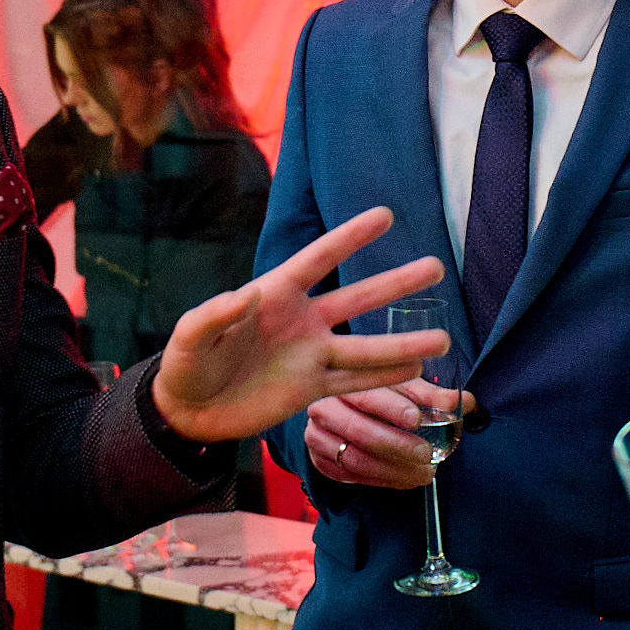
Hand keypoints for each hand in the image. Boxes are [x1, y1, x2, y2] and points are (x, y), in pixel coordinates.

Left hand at [151, 207, 446, 442]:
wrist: (187, 413)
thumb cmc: (185, 366)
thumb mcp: (189, 336)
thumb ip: (214, 314)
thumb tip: (246, 295)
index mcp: (274, 295)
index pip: (318, 259)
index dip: (351, 238)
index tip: (386, 216)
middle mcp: (301, 321)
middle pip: (357, 299)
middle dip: (396, 284)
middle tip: (437, 268)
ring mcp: (310, 356)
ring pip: (366, 347)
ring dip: (404, 342)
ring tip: (444, 338)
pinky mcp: (310, 390)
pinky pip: (353, 382)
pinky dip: (384, 379)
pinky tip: (417, 371)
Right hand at [305, 379, 473, 488]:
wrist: (338, 408)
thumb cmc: (375, 394)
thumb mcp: (401, 387)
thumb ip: (429, 395)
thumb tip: (464, 402)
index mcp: (343, 381)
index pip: (365, 395)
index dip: (391, 407)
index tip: (416, 418)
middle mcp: (323, 408)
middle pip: (359, 431)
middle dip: (397, 446)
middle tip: (426, 455)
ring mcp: (317, 436)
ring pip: (355, 459)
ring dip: (394, 470)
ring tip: (423, 473)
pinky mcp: (320, 460)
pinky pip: (350, 477)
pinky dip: (381, 480)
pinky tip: (404, 479)